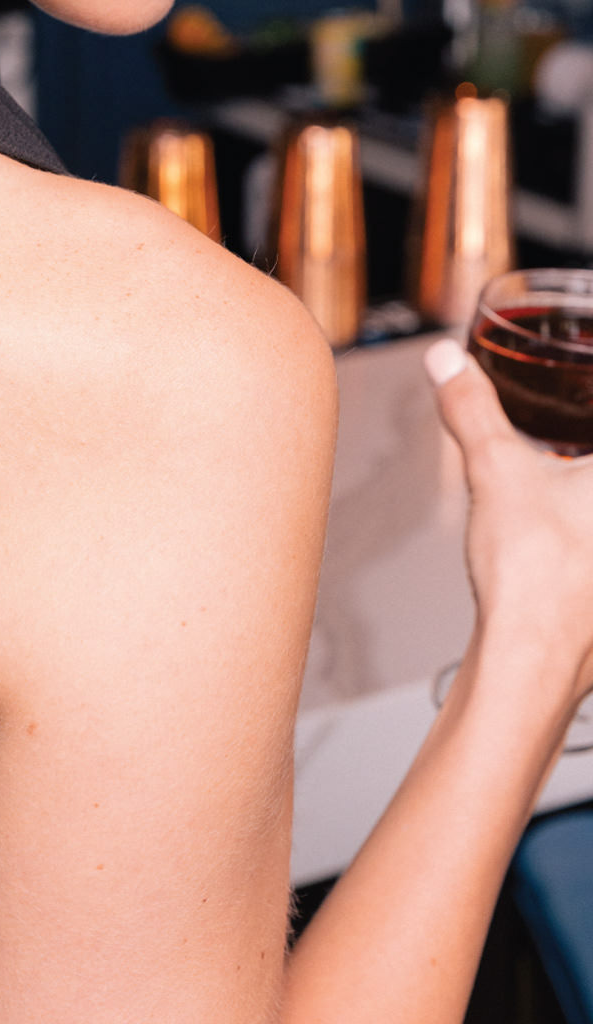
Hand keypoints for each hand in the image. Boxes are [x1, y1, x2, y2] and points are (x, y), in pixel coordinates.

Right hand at [426, 337, 592, 708]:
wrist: (531, 664)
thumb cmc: (532, 576)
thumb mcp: (496, 469)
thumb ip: (472, 406)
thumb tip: (445, 359)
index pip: (592, 429)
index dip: (579, 422)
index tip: (566, 431)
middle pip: (592, 468)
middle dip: (578, 453)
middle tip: (562, 449)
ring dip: (581, 504)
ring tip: (561, 494)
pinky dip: (583, 543)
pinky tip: (568, 544)